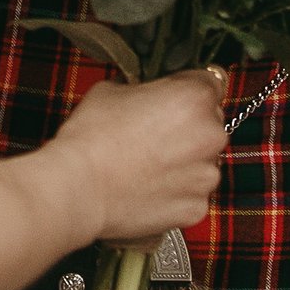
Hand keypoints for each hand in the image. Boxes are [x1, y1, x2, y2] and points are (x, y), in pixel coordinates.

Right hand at [55, 67, 228, 246]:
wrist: (78, 187)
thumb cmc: (92, 137)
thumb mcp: (113, 89)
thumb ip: (144, 89)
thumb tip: (146, 95)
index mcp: (195, 97)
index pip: (210, 82)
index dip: (187, 88)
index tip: (174, 98)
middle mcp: (210, 135)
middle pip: (209, 123)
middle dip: (187, 127)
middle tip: (153, 134)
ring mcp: (206, 175)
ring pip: (202, 161)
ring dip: (184, 162)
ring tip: (147, 166)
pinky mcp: (196, 207)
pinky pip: (192, 194)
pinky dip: (176, 191)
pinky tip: (148, 188)